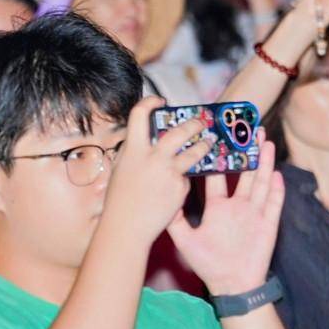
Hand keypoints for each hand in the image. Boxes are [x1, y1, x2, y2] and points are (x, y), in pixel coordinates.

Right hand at [102, 97, 215, 243]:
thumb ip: (135, 153)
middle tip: (201, 122)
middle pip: (181, 130)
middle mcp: (153, 157)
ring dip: (204, 145)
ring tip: (209, 143)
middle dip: (194, 123)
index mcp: (133, 149)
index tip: (160, 101)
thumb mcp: (121, 170)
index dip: (150, 102)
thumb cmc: (119, 200)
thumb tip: (147, 141)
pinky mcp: (181, 187)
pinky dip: (184, 179)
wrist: (127, 227)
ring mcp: (169, 172)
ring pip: (196, 151)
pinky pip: (186, 177)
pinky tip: (178, 187)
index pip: (140, 114)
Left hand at [166, 129, 284, 295]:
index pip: (216, 178)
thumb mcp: (185, 239)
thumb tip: (162, 197)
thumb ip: (175, 218)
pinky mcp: (268, 224)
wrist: (232, 285)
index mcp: (218, 207)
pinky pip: (273, 204)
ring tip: (262, 140)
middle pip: (242, 173)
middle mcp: (237, 206)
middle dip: (244, 151)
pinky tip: (275, 174)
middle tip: (244, 128)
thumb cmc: (208, 264)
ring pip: (260, 182)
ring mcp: (254, 214)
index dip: (215, 161)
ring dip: (262, 162)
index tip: (213, 140)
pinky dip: (275, 190)